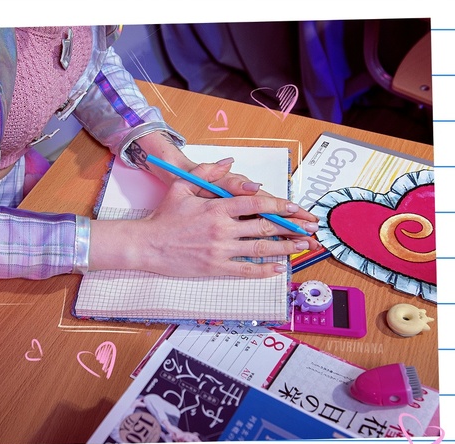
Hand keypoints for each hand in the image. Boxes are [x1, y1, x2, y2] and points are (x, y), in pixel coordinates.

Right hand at [89, 162, 319, 277]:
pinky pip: (246, 270)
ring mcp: (220, 250)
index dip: (278, 205)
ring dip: (284, 248)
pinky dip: (264, 269)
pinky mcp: (216, 268)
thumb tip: (229, 162)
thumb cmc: (164, 216)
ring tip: (301, 247)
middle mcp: (222, 229)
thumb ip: (207, 173)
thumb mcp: (182, 188)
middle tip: (307, 228)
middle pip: (263, 226)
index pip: (254, 204)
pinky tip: (278, 269)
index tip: (295, 207)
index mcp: (216, 208)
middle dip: (290, 227)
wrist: (147, 245)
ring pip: (260, 248)